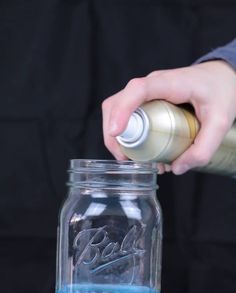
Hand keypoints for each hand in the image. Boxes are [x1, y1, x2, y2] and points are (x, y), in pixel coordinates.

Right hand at [102, 60, 235, 173]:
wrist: (221, 78)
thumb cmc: (221, 91)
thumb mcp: (220, 121)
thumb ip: (203, 148)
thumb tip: (177, 168)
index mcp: (169, 83)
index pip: (137, 90)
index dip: (122, 110)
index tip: (116, 132)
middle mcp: (152, 85)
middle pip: (117, 102)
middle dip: (113, 132)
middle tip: (124, 158)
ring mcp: (146, 93)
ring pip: (117, 110)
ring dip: (118, 136)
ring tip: (131, 158)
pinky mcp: (146, 101)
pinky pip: (126, 115)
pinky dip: (126, 134)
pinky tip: (137, 151)